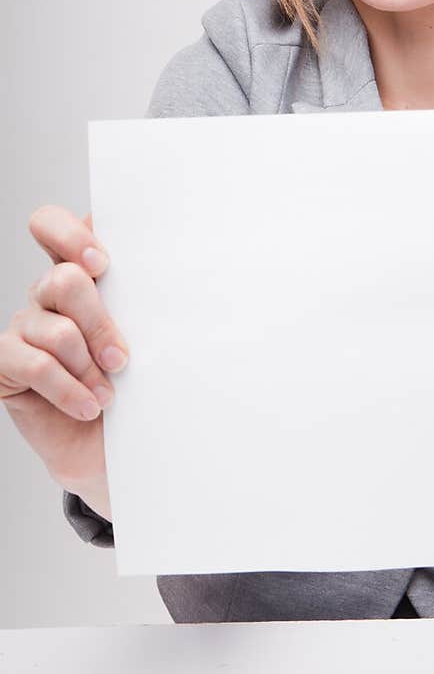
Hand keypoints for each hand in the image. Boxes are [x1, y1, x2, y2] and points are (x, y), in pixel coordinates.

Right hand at [1, 205, 129, 505]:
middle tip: (122, 358)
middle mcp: (47, 295)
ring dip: (90, 366)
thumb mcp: (148, 337)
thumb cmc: (137, 386)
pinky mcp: (8, 365)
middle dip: (100, 322)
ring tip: (110, 394)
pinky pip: (35, 364)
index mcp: (80, 274)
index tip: (103, 263)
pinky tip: (90, 406)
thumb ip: (144, 302)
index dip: (71, 236)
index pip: (52, 226)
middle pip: (63, 279)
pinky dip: (69, 388)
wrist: (114, 447)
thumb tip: (177, 280)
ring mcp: (25, 328)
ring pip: (56, 329)